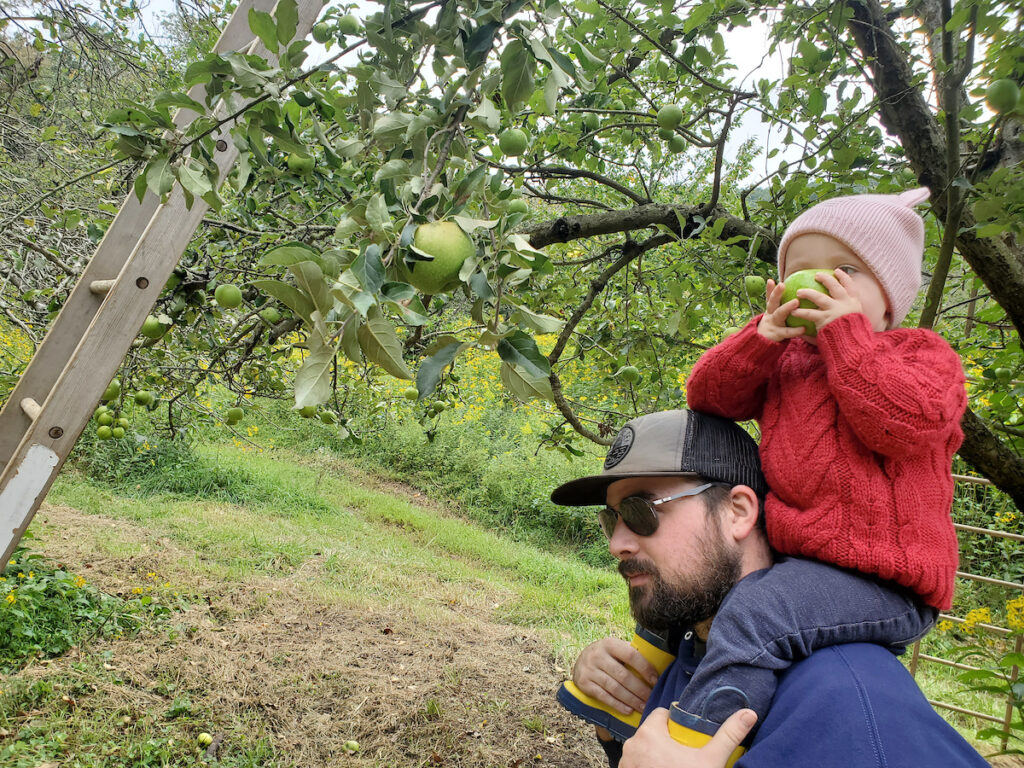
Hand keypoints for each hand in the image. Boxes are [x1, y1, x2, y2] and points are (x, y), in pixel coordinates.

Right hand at [572, 637, 657, 715]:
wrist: (580, 661)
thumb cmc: (606, 656)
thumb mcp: (615, 648)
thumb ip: (631, 654)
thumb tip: (658, 664)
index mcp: (610, 644)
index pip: (631, 655)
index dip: (645, 669)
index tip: (656, 681)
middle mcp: (598, 656)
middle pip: (623, 676)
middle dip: (640, 689)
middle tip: (652, 699)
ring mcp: (590, 670)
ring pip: (614, 688)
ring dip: (631, 700)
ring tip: (643, 707)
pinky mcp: (584, 684)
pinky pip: (604, 697)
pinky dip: (618, 705)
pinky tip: (628, 710)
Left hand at [621, 707, 757, 767]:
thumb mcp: (711, 760)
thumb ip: (729, 735)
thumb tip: (749, 714)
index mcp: (649, 733)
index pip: (662, 714)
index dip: (676, 721)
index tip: (687, 734)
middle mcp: (632, 744)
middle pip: (652, 731)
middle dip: (667, 739)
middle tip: (683, 753)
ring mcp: (626, 762)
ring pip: (643, 747)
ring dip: (655, 753)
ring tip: (673, 765)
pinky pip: (636, 762)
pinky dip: (646, 765)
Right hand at [756, 278, 805, 341]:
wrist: (761, 344)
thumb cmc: (774, 326)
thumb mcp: (774, 314)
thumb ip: (780, 304)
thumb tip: (792, 291)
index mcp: (770, 309)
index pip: (770, 296)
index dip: (770, 289)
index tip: (771, 280)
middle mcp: (770, 314)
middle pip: (772, 302)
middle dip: (776, 293)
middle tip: (782, 284)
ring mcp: (773, 324)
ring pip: (779, 314)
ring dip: (786, 307)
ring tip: (796, 302)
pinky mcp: (777, 334)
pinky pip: (787, 332)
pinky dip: (795, 330)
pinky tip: (803, 328)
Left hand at [789, 268, 862, 332]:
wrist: (854, 346)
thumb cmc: (853, 337)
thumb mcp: (856, 323)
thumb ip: (848, 315)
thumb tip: (840, 312)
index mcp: (855, 304)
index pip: (851, 286)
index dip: (844, 277)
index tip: (837, 271)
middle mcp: (845, 304)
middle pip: (835, 287)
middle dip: (826, 279)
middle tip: (817, 275)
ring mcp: (834, 310)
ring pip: (819, 297)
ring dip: (808, 293)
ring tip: (799, 292)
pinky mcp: (824, 319)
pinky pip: (809, 313)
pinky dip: (801, 312)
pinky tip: (793, 311)